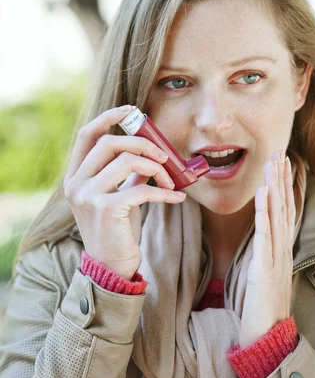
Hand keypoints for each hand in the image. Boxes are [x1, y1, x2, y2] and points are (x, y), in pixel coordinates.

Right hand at [63, 106, 185, 279]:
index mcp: (75, 177)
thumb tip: (151, 151)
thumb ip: (127, 173)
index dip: (108, 117)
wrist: (111, 267)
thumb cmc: (117, 230)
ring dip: (156, 168)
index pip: (86, 135)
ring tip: (170, 181)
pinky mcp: (106, 210)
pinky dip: (164, 191)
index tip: (132, 110)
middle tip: (164, 155)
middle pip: (109, 143)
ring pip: (126, 161)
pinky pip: (142, 187)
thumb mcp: (119, 196)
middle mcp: (76, 184)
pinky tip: (176, 198)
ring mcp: (88, 196)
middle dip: (142, 143)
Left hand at [239, 149, 295, 348]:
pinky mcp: (265, 269)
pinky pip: (265, 236)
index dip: (282, 187)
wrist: (266, 339)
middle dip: (280, 179)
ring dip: (275, 187)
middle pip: (283, 208)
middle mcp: (282, 251)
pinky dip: (264, 212)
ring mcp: (276, 259)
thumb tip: (259, 240)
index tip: (280, 164)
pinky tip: (263, 193)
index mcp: (280, 252)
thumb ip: (263, 256)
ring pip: (277, 216)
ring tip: (273, 162)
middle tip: (279, 151)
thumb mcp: (262, 277)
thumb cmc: (261, 310)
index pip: (283, 213)